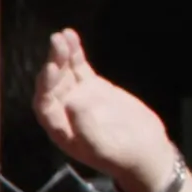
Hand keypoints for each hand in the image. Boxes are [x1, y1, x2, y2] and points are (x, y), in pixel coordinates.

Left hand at [33, 30, 176, 188]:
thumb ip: (86, 126)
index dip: (46, 86)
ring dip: (62, 54)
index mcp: (61, 129)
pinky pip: (80, 68)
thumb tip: (73, 102)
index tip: (52, 69)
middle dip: (54, 63)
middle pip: (53, 83)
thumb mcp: (104, 146)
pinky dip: (76, 54)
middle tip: (58, 43)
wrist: (146, 152)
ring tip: (63, 35)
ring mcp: (79, 98)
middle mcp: (64, 111)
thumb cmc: (124, 156)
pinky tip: (72, 37)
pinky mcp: (94, 89)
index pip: (46, 103)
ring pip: (65, 72)